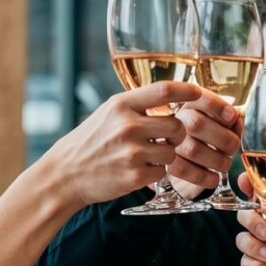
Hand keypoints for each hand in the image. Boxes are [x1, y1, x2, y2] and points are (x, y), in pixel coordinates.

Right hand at [45, 81, 201, 207]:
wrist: (65, 174)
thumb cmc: (90, 141)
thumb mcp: (108, 113)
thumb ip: (137, 106)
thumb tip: (174, 97)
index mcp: (122, 105)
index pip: (164, 90)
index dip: (188, 90)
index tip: (199, 93)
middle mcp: (128, 125)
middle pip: (177, 125)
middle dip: (177, 133)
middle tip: (166, 138)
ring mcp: (132, 152)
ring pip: (172, 151)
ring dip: (165, 155)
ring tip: (146, 156)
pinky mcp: (135, 176)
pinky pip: (162, 172)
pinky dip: (155, 172)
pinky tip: (138, 169)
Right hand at [168, 89, 241, 197]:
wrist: (181, 158)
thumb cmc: (207, 135)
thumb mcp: (219, 121)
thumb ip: (230, 119)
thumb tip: (236, 120)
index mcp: (189, 104)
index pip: (199, 97)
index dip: (218, 106)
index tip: (233, 116)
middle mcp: (175, 120)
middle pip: (197, 123)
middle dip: (223, 138)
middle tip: (232, 147)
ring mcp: (168, 143)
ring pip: (193, 150)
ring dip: (217, 160)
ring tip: (224, 163)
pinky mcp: (167, 164)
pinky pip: (185, 171)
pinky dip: (205, 177)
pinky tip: (214, 177)